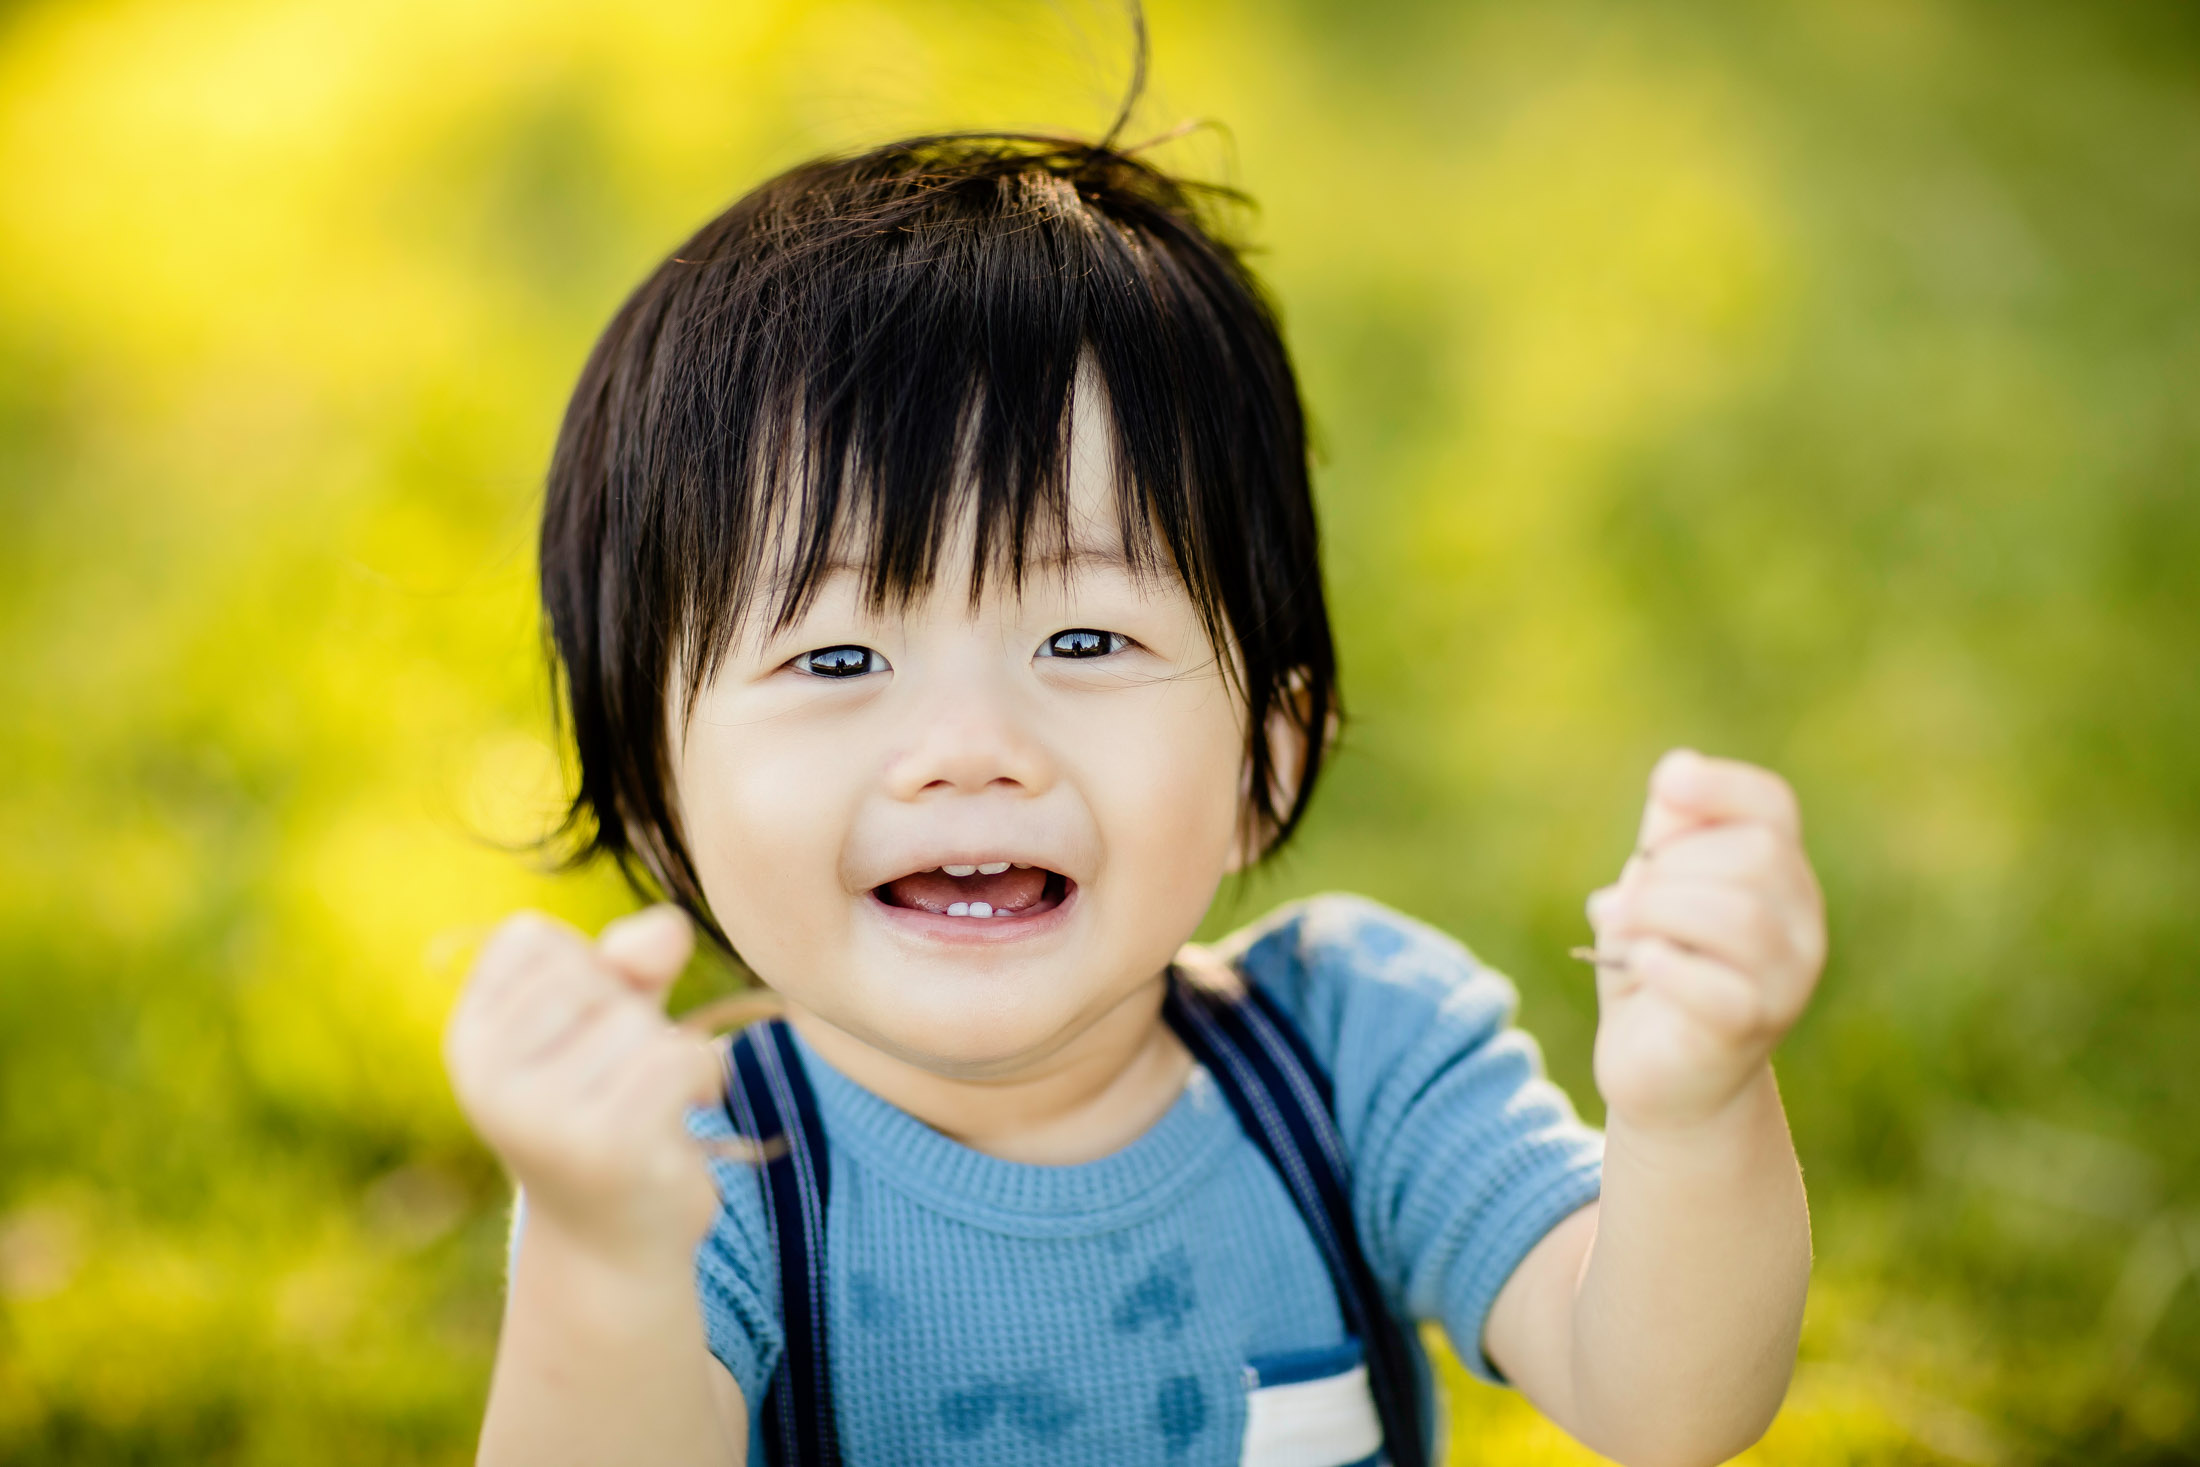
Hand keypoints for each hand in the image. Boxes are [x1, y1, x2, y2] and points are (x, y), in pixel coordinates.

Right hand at [445, 905, 724, 1260]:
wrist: (612, 1245)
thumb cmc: (609, 1107)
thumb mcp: (607, 1018)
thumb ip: (630, 958)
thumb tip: (669, 929)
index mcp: (469, 1040)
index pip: (532, 938)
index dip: (584, 972)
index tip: (580, 1038)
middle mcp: (487, 1078)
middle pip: (591, 975)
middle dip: (629, 1015)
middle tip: (618, 1083)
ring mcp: (541, 1115)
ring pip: (639, 1021)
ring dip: (669, 1055)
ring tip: (646, 1109)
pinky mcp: (607, 1146)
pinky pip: (681, 1059)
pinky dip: (702, 1081)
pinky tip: (679, 1125)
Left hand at [1586, 750, 1824, 1131]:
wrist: (1660, 1075)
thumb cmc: (1658, 971)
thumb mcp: (1652, 893)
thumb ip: (1667, 838)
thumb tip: (1677, 771)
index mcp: (1776, 874)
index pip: (1771, 807)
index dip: (1721, 786)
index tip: (1666, 786)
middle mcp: (1799, 922)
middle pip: (1755, 854)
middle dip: (1671, 867)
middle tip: (1626, 907)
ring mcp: (1787, 979)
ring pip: (1741, 917)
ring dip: (1659, 913)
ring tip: (1624, 935)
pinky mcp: (1752, 1028)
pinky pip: (1722, 989)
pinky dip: (1668, 966)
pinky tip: (1641, 965)